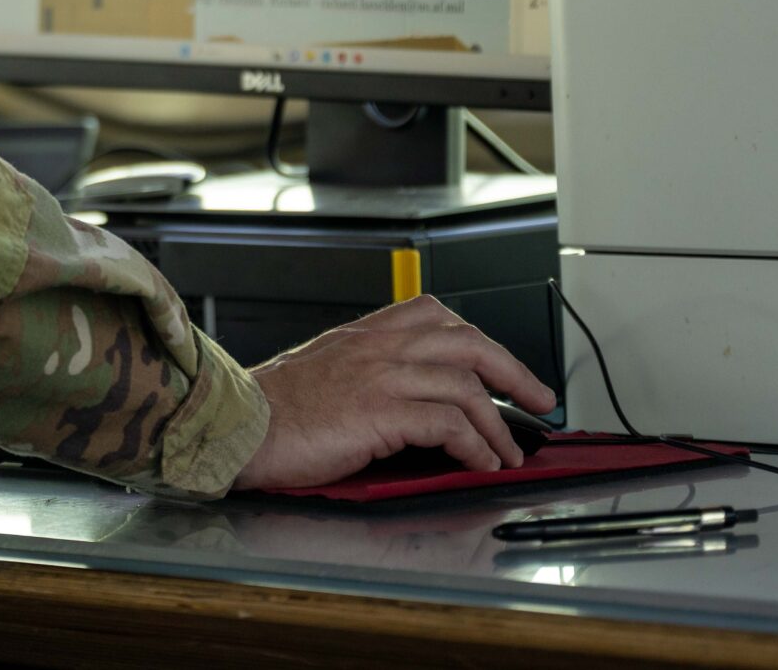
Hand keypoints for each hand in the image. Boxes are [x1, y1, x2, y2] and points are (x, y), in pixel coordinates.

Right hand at [231, 296, 557, 490]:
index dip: (477, 338)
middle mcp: (376, 347)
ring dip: (498, 424)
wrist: (238, 425)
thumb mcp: (322, 374)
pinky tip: (480, 463)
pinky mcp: (380, 411)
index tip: (500, 364)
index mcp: (362, 336)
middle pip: (466, 340)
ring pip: (465, 384)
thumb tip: (408, 406)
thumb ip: (364, 374)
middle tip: (538, 398)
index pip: (434, 314)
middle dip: (512, 370)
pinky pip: (449, 424)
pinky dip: (475, 446)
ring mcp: (380, 376)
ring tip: (507, 452)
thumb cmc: (271, 411)